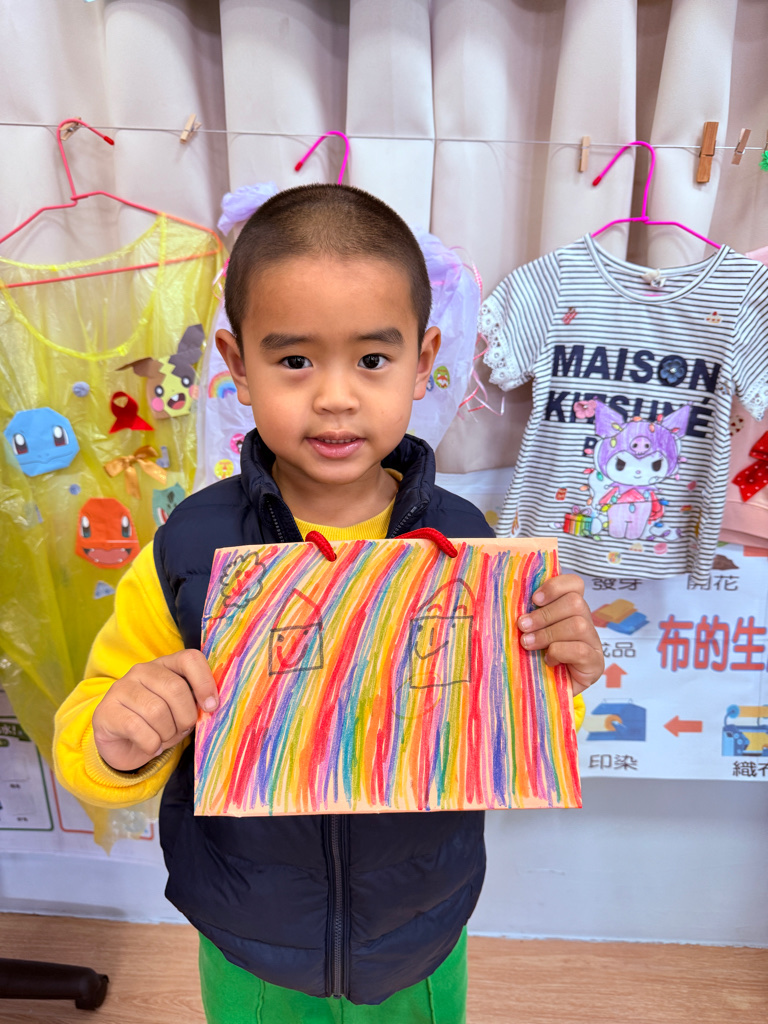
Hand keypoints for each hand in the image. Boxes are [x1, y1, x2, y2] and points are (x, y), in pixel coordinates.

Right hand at [92, 650, 218, 771]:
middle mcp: (142, 670)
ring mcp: (121, 688)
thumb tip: (210, 705)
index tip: (211, 707)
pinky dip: (151, 744)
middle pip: (175, 688)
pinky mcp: (106, 710)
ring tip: (164, 738)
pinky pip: (137, 728)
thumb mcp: (181, 712)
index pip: (190, 659)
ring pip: (157, 710)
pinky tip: (151, 746)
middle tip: (181, 730)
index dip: (204, 682)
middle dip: (185, 717)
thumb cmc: (158, 725)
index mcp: (166, 665)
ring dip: (167, 733)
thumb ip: (195, 703)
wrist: (122, 746)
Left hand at [517, 574, 603, 694]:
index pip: (575, 584)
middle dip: (544, 614)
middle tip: (523, 626)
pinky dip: (559, 652)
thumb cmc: (535, 657)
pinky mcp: (596, 663)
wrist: (546, 692)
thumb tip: (511, 601)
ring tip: (528, 644)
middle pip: (575, 602)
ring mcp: (594, 643)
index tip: (534, 599)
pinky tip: (549, 660)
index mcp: (571, 609)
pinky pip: (580, 650)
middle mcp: (587, 622)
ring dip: (547, 634)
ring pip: (578, 624)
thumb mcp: (531, 632)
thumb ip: (529, 616)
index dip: (555, 587)